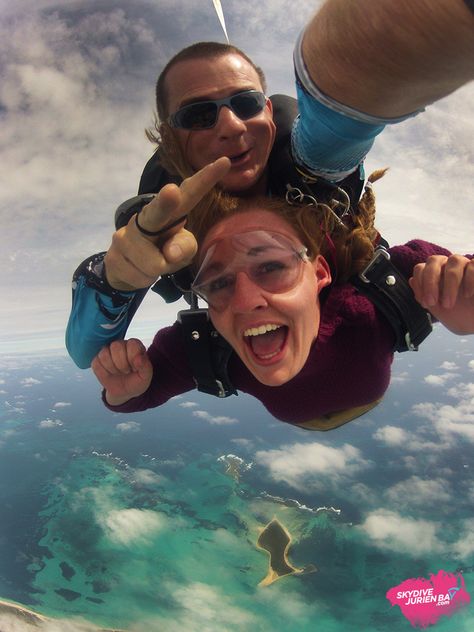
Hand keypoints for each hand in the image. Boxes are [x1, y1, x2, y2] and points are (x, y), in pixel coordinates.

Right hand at [91, 339, 152, 405]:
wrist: (125, 392)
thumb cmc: (137, 381)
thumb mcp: (146, 376)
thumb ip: (145, 365)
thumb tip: (139, 358)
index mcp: (134, 345)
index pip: (131, 343)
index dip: (132, 358)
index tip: (135, 368)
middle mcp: (121, 345)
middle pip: (116, 346)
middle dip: (122, 364)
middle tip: (127, 371)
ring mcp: (107, 352)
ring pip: (104, 354)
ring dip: (112, 368)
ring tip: (119, 373)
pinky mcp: (97, 360)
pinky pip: (96, 363)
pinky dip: (103, 373)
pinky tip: (110, 375)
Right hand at [104, 157, 230, 290]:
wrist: (125, 269)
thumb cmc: (162, 253)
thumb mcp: (183, 252)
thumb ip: (185, 248)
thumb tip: (170, 253)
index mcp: (172, 213)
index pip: (190, 193)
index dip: (205, 179)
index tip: (223, 162)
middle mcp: (147, 217)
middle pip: (157, 211)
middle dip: (165, 202)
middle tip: (172, 191)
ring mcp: (127, 234)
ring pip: (155, 263)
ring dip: (159, 271)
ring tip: (151, 264)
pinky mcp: (114, 253)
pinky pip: (140, 276)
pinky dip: (144, 280)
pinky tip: (137, 270)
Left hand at [409, 255, 473, 333]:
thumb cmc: (459, 316)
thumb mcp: (438, 310)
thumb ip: (424, 296)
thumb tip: (412, 280)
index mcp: (436, 274)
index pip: (421, 268)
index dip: (420, 284)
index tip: (426, 304)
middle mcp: (449, 265)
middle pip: (434, 260)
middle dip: (430, 281)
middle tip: (432, 302)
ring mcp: (466, 264)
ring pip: (454, 260)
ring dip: (450, 283)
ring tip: (449, 304)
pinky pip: (473, 265)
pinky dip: (470, 280)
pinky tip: (468, 295)